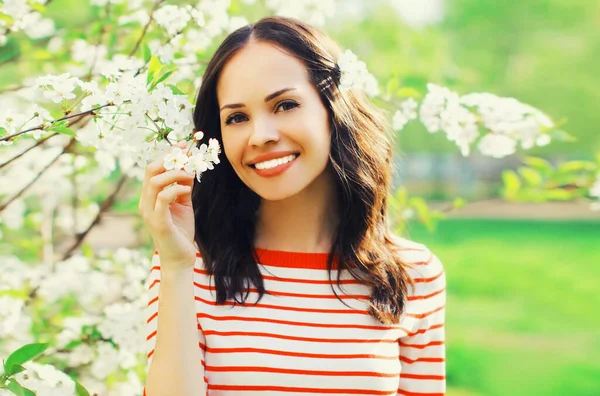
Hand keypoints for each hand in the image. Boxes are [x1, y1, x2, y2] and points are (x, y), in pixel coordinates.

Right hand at [138, 141, 197, 270]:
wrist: (180, 257)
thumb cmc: (181, 230)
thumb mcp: (183, 204)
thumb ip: (183, 186)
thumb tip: (189, 168)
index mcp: (150, 196)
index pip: (153, 168)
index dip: (168, 155)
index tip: (184, 145)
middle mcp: (146, 202)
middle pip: (151, 170)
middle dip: (170, 159)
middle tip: (187, 155)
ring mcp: (150, 212)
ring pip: (155, 182)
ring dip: (175, 173)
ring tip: (191, 174)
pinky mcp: (159, 222)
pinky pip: (163, 198)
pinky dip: (176, 189)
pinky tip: (187, 189)